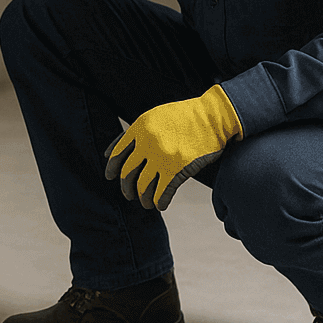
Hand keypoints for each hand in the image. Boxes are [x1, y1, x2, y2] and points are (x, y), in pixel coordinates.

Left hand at [104, 85, 242, 211]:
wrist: (214, 116)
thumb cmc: (185, 117)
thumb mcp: (155, 117)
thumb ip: (134, 134)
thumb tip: (108, 154)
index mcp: (140, 128)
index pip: (118, 154)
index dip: (112, 168)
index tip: (110, 177)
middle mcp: (147, 142)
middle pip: (128, 173)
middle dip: (127, 188)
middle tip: (129, 195)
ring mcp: (161, 156)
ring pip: (143, 186)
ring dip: (143, 199)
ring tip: (146, 203)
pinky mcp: (177, 169)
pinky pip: (162, 192)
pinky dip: (159, 202)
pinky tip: (160, 205)